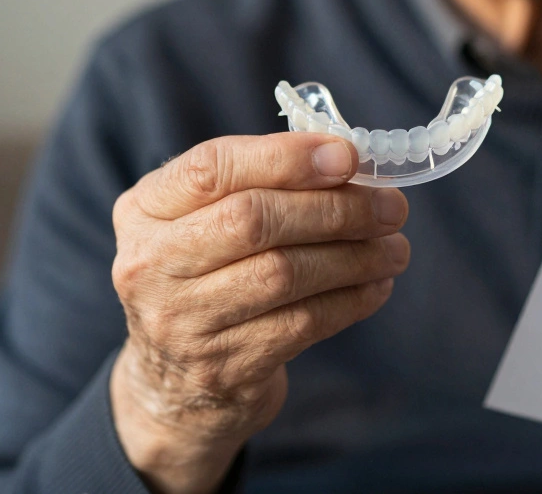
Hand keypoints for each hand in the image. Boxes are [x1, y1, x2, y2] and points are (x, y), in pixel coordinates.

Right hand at [108, 133, 408, 493]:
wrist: (172, 385)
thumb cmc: (206, 279)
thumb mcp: (204, 222)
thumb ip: (261, 184)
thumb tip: (347, 161)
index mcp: (145, 211)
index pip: (212, 167)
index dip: (286, 157)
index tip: (348, 156)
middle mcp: (151, 265)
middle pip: (253, 220)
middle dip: (336, 208)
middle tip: (392, 207)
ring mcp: (182, 322)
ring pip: (284, 274)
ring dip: (355, 257)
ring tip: (396, 248)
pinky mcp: (222, 367)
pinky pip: (303, 323)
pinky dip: (352, 300)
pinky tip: (378, 284)